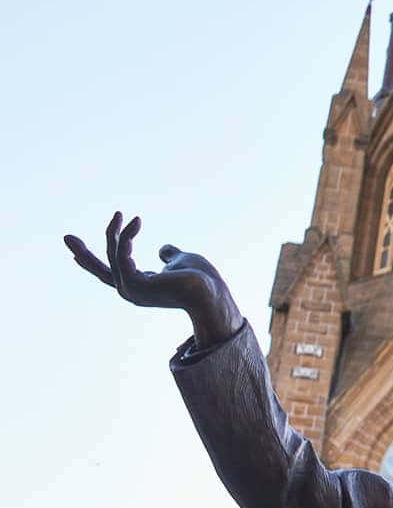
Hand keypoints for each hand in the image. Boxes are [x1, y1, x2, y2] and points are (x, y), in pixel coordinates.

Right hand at [65, 212, 242, 346]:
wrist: (211, 291)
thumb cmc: (202, 279)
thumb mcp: (181, 260)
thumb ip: (170, 255)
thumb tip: (163, 248)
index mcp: (141, 287)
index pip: (112, 273)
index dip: (94, 263)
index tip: (76, 254)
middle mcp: (131, 291)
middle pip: (101, 270)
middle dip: (83, 253)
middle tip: (66, 236)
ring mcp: (131, 290)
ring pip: (113, 256)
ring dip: (115, 233)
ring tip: (121, 215)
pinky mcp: (133, 284)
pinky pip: (121, 254)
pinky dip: (125, 236)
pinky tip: (134, 221)